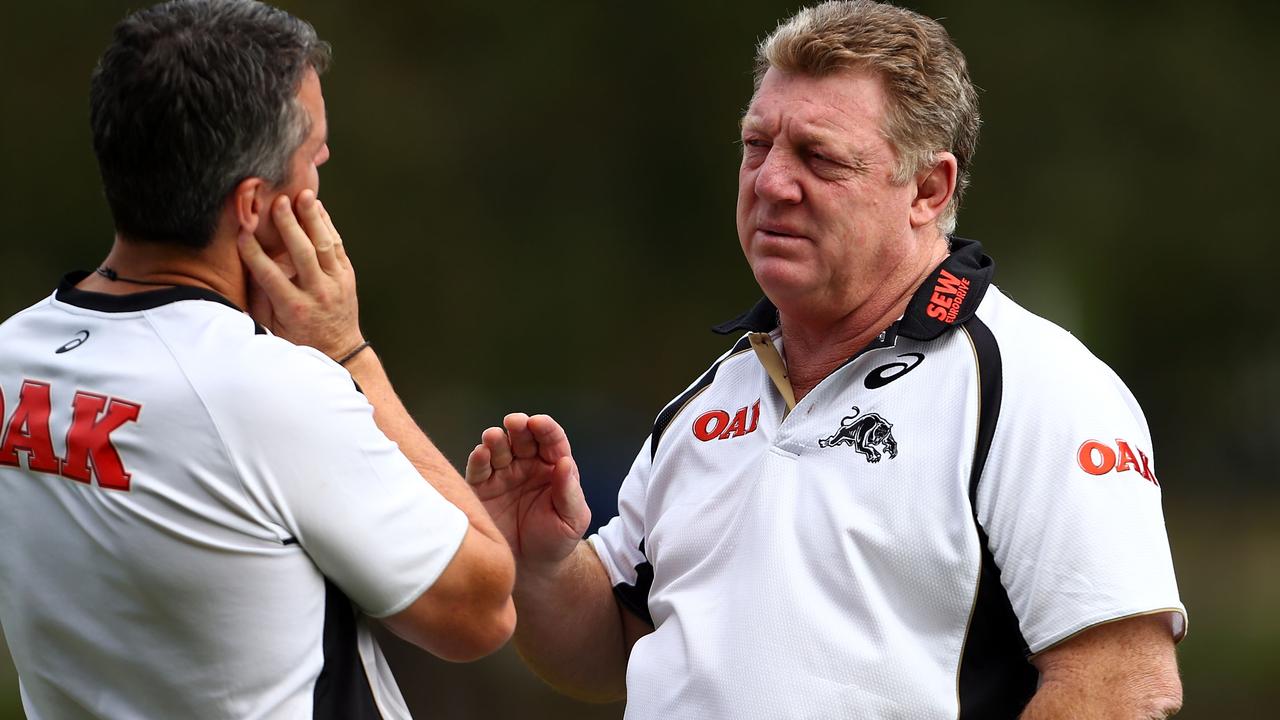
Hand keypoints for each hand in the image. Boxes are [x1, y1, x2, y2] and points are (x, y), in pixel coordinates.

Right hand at [237, 190, 364, 359]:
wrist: (340, 348)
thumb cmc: (297, 337)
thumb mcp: (273, 325)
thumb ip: (261, 298)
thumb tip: (245, 267)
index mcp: (294, 307)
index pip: (270, 275)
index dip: (254, 253)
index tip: (242, 231)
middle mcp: (317, 292)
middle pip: (303, 254)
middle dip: (290, 226)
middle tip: (279, 201)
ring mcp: (336, 282)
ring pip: (325, 245)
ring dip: (313, 218)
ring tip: (304, 194)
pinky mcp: (347, 275)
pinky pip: (337, 245)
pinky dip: (327, 224)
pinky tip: (317, 207)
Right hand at [466, 413, 590, 570]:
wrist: (531, 568)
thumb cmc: (557, 540)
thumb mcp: (572, 519)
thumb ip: (569, 492)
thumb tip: (565, 462)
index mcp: (553, 467)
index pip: (551, 440)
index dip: (545, 429)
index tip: (539, 423)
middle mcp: (527, 465)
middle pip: (523, 438)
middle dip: (519, 427)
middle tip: (514, 423)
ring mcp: (503, 475)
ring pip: (499, 448)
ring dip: (495, 439)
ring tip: (493, 437)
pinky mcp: (482, 489)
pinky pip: (479, 470)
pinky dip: (478, 459)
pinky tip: (481, 453)